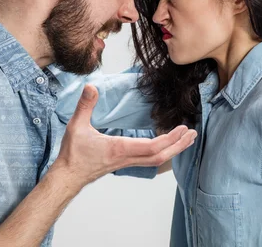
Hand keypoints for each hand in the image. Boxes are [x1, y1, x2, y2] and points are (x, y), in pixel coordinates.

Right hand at [53, 84, 196, 188]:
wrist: (68, 176)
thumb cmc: (73, 154)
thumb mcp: (76, 126)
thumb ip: (85, 105)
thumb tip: (91, 86)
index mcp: (119, 148)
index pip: (151, 147)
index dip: (169, 139)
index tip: (182, 129)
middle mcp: (127, 157)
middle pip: (160, 156)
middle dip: (178, 145)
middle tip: (192, 134)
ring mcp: (127, 162)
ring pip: (157, 160)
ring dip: (173, 150)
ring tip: (187, 140)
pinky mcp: (125, 163)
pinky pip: (150, 160)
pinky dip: (163, 153)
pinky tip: (168, 147)